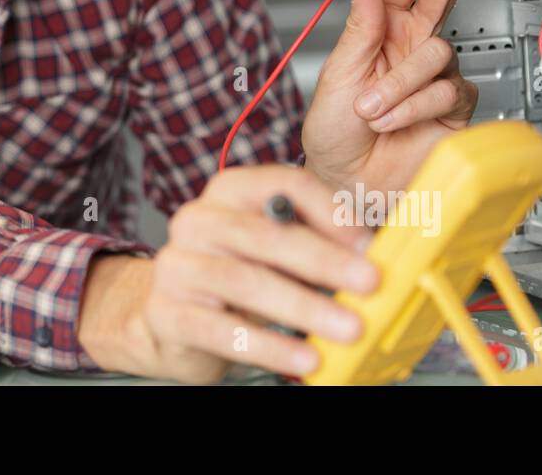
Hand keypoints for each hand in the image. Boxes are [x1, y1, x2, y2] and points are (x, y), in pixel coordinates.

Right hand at [77, 165, 377, 382]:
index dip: (328, 210)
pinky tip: (304, 357)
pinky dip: (270, 346)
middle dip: (325, 260)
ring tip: (348, 328)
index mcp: (228, 192)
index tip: (366, 242)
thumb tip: (373, 257)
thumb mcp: (272, 252)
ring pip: (246, 281)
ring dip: (305, 306)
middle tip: (369, 282)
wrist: (168, 319)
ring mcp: (177, 265)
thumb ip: (314, 245)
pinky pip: (223, 329)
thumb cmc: (233, 280)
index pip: (281, 183)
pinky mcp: (167, 311)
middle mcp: (197, 220)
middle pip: (266, 234)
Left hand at [300, 0, 477, 194]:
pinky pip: (449, 92)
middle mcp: (410, 51)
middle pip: (440, 1)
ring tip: (370, 106)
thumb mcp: (338, 74)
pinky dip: (415, 106)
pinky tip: (391, 120)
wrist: (346, 185)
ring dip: (400, 81)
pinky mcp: (453, 110)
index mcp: (381, 35)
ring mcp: (433, 80)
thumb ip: (359, 27)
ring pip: (439, 52)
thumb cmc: (335, 135)